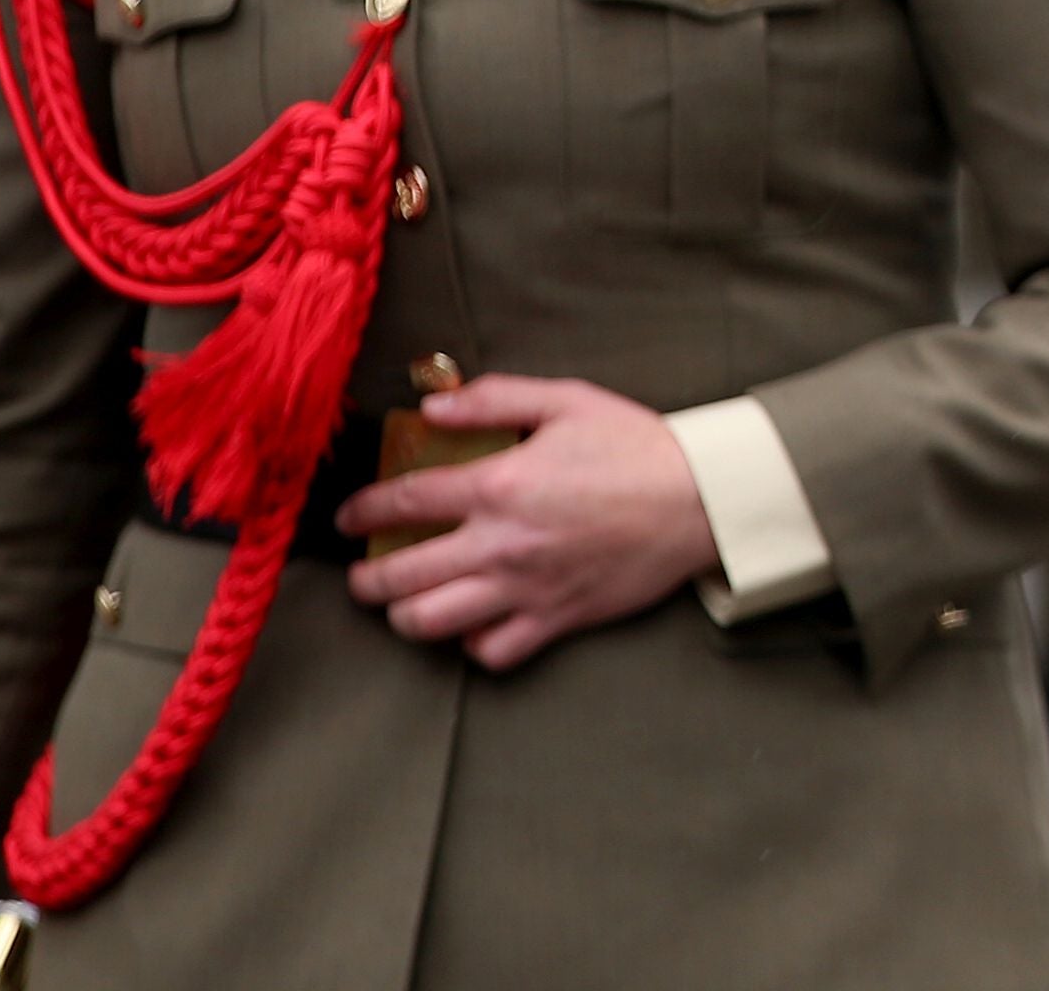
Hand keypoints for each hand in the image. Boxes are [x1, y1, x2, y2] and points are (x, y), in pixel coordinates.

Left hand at [337, 376, 721, 670]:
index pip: (402, 503)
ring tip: (404, 603)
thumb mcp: (566, 400)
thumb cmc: (635, 446)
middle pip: (398, 577)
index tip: (348, 517)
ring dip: (404, 616)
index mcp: (499, 485)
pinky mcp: (555, 619)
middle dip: (364, 579)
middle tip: (362, 573)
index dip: (361, 511)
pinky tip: (472, 621)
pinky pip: (490, 650)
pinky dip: (471, 642)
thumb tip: (432, 407)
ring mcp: (526, 587)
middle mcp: (501, 543)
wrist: (700, 498)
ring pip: (430, 623)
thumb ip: (493, 399)